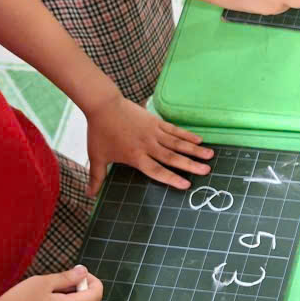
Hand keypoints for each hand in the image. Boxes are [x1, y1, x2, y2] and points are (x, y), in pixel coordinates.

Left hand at [85, 97, 213, 195]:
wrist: (104, 106)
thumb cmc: (99, 133)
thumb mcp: (97, 157)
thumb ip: (97, 177)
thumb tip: (89, 195)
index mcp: (136, 156)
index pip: (156, 170)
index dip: (171, 178)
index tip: (186, 185)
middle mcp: (148, 145)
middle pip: (172, 157)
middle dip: (190, 164)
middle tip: (206, 170)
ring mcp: (154, 132)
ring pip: (178, 143)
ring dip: (194, 150)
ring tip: (210, 155)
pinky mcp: (156, 122)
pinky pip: (175, 130)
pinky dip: (187, 135)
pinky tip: (199, 139)